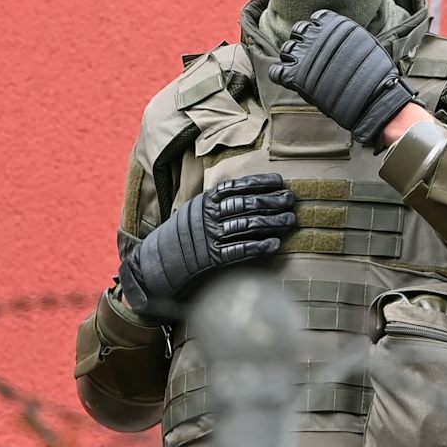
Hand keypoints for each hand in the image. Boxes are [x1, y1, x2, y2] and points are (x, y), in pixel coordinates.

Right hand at [119, 173, 296, 317]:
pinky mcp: (211, 259)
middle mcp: (207, 217)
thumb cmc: (179, 239)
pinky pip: (239, 251)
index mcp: (203, 202)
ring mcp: (209, 237)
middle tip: (291, 201)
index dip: (260, 183)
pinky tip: (274, 245)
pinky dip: (259, 247)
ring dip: (272, 223)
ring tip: (290, 221)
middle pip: (246, 205)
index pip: (237, 187)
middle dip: (272, 201)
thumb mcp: (193, 213)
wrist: (155, 265)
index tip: (279, 182)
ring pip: (247, 226)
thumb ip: (215, 204)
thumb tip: (245, 196)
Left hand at [268, 9, 417, 145]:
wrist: (373, 98)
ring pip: (286, 49)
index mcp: (334, 24)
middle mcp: (316, 36)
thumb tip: (336, 38)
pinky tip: (290, 80)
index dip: (316, 30)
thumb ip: (345, 36)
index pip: (315, 19)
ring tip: (304, 70)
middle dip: (303, 43)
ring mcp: (304, 55)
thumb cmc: (375, 73)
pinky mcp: (296, 77)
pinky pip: (276, 72)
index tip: (322, 43)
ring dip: (292, 58)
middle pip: (298, 32)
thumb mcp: (364, 42)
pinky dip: (280, 75)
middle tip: (312, 59)